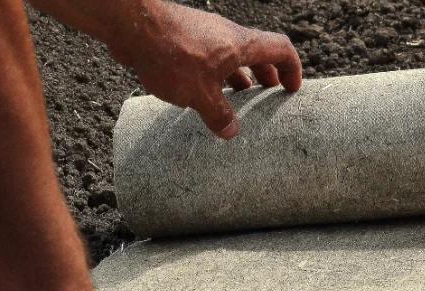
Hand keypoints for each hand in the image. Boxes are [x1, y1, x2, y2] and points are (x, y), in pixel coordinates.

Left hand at [107, 1, 301, 138]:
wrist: (132, 25)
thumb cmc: (171, 55)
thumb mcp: (199, 94)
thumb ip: (218, 114)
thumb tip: (231, 132)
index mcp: (240, 45)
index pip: (280, 49)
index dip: (291, 68)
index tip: (292, 88)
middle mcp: (227, 37)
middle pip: (258, 53)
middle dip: (267, 75)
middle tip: (269, 95)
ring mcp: (207, 36)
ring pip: (233, 56)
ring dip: (241, 76)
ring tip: (240, 99)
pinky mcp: (187, 41)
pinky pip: (212, 58)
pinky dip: (217, 74)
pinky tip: (206, 92)